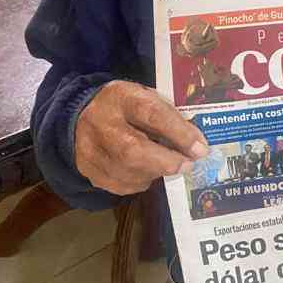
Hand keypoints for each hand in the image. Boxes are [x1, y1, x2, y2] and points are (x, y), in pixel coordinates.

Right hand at [75, 80, 208, 194]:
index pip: (151, 114)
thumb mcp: (146, 98)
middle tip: (187, 165)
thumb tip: (196, 143)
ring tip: (168, 166)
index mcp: (122, 98)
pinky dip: (141, 180)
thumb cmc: (126, 106)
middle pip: (133, 149)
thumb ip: (169, 116)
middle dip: (167, 161)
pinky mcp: (89, 170)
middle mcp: (101, 123)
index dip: (178, 132)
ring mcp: (90, 149)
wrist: (82, 114)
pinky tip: (147, 171)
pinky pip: (121, 185)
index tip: (200, 148)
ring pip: (127, 171)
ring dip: (156, 172)